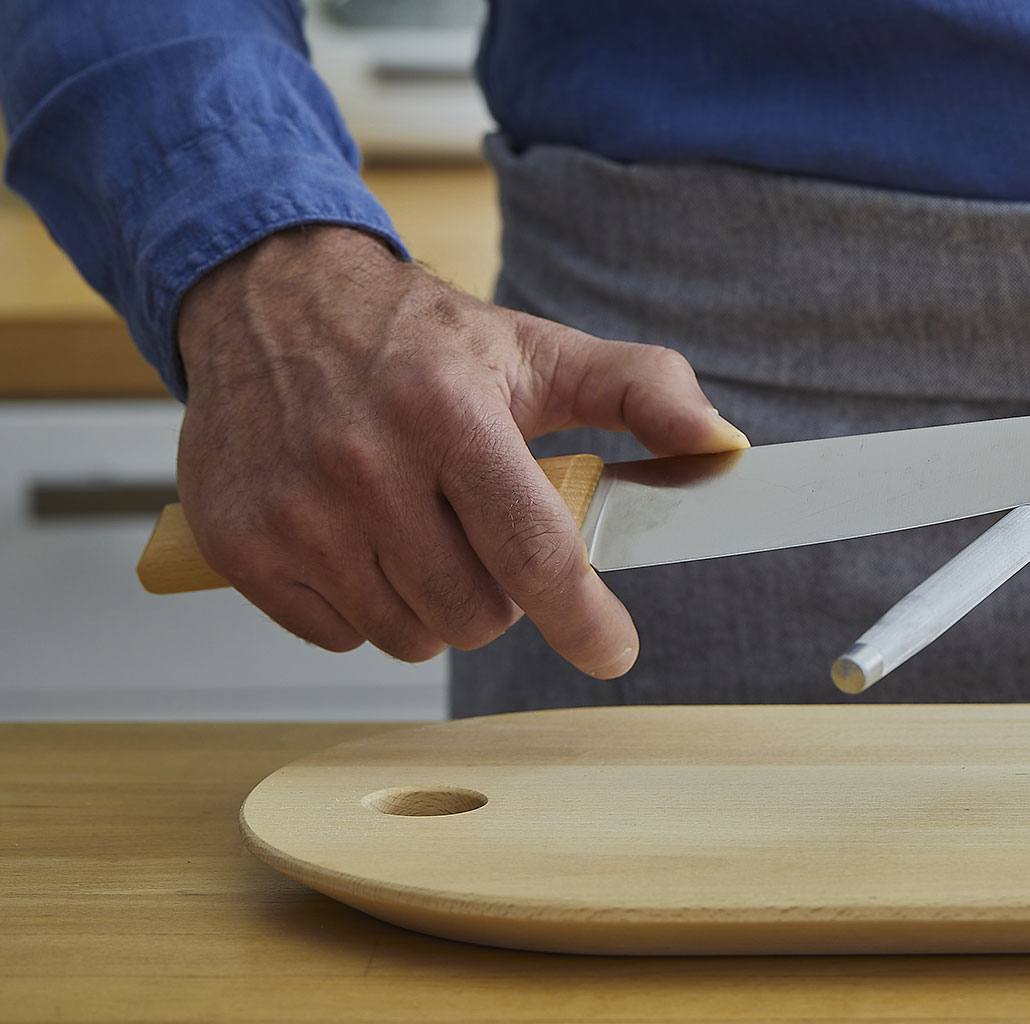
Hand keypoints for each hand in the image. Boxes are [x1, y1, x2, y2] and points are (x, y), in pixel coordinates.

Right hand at [175, 226, 748, 676]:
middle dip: (502, 593)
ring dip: (433, 604)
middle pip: (477, 613)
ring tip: (420, 531)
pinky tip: (360, 540)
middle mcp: (363, 463)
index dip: (584, 616)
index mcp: (448, 412)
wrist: (269, 299)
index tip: (614, 648)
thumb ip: (641, 389)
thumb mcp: (537, 348)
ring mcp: (296, 511)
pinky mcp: (240, 546)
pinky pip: (339, 638)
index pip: (533, 549)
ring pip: (409, 635)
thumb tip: (719, 442)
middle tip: (482, 533)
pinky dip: (364, 608)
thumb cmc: (417, 339)